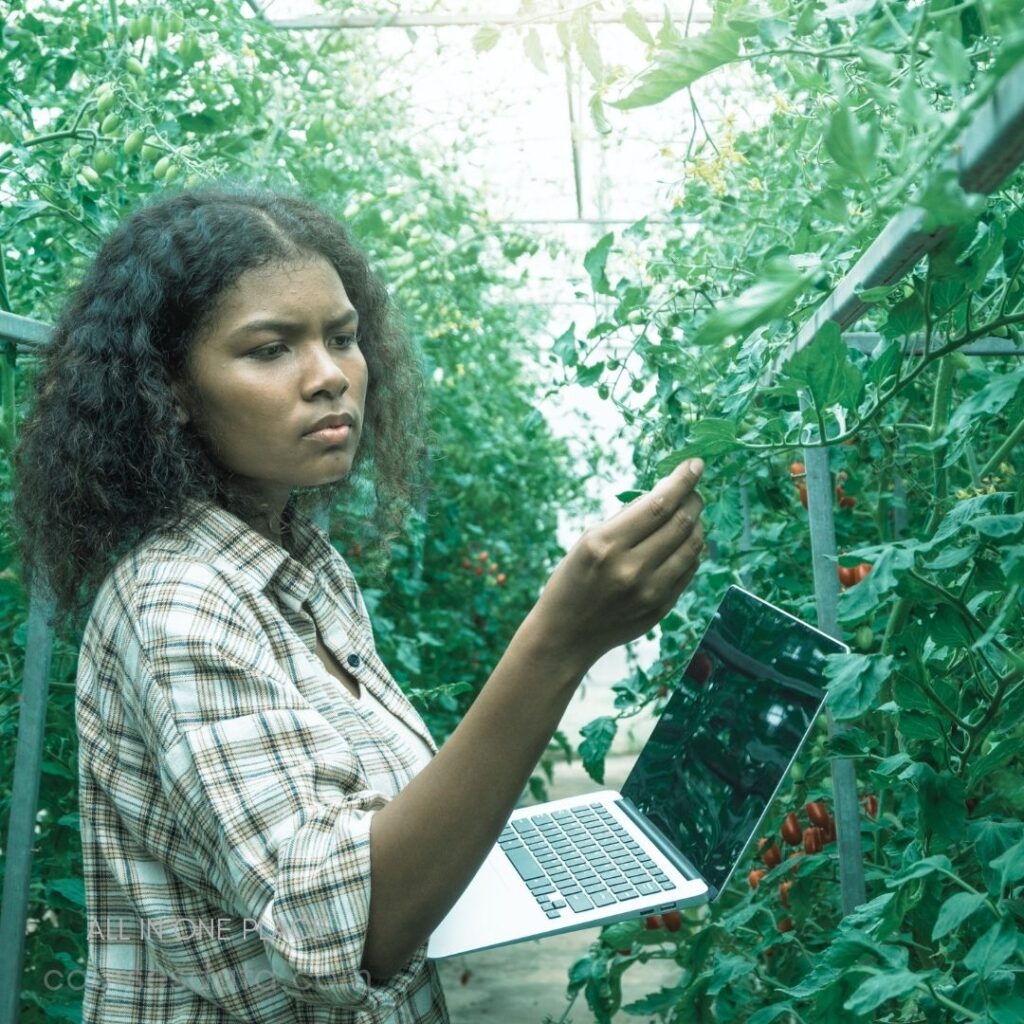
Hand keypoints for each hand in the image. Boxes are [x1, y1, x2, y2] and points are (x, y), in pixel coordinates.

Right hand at [529, 458, 705, 669]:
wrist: (566, 634)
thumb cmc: (572, 580)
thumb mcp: (587, 540)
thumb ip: (626, 519)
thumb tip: (666, 493)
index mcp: (606, 544)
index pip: (658, 504)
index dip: (682, 480)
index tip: (695, 464)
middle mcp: (631, 568)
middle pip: (681, 523)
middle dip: (694, 499)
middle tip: (694, 490)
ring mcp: (650, 591)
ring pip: (693, 547)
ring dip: (697, 524)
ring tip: (691, 514)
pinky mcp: (662, 608)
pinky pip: (689, 571)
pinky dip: (692, 551)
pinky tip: (684, 542)